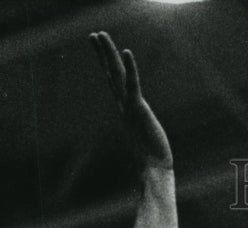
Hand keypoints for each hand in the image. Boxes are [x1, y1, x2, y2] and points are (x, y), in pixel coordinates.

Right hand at [91, 31, 172, 169]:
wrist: (154, 172)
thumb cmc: (152, 161)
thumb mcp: (147, 141)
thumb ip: (144, 136)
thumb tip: (145, 145)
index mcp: (126, 112)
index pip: (115, 84)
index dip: (107, 66)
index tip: (100, 51)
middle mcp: (124, 107)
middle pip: (111, 75)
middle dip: (102, 54)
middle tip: (93, 35)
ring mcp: (129, 107)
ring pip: (117, 75)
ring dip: (108, 54)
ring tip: (100, 35)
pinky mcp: (138, 110)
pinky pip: (133, 84)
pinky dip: (130, 68)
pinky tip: (126, 51)